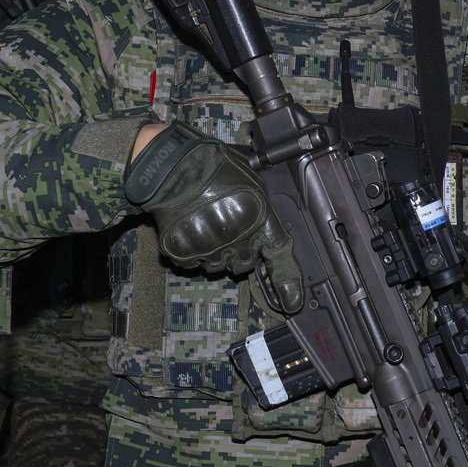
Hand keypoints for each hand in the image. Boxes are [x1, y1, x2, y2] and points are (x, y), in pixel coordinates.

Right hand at [125, 122, 302, 309]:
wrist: (174, 165)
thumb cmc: (216, 168)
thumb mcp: (253, 184)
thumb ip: (262, 212)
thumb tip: (267, 234)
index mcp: (258, 220)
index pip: (278, 257)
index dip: (287, 282)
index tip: (292, 301)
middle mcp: (235, 239)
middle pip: (243, 264)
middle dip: (240, 254)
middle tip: (229, 232)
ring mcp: (207, 248)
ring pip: (216, 266)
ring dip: (215, 253)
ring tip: (207, 225)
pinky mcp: (182, 251)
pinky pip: (192, 263)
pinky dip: (192, 251)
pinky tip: (190, 229)